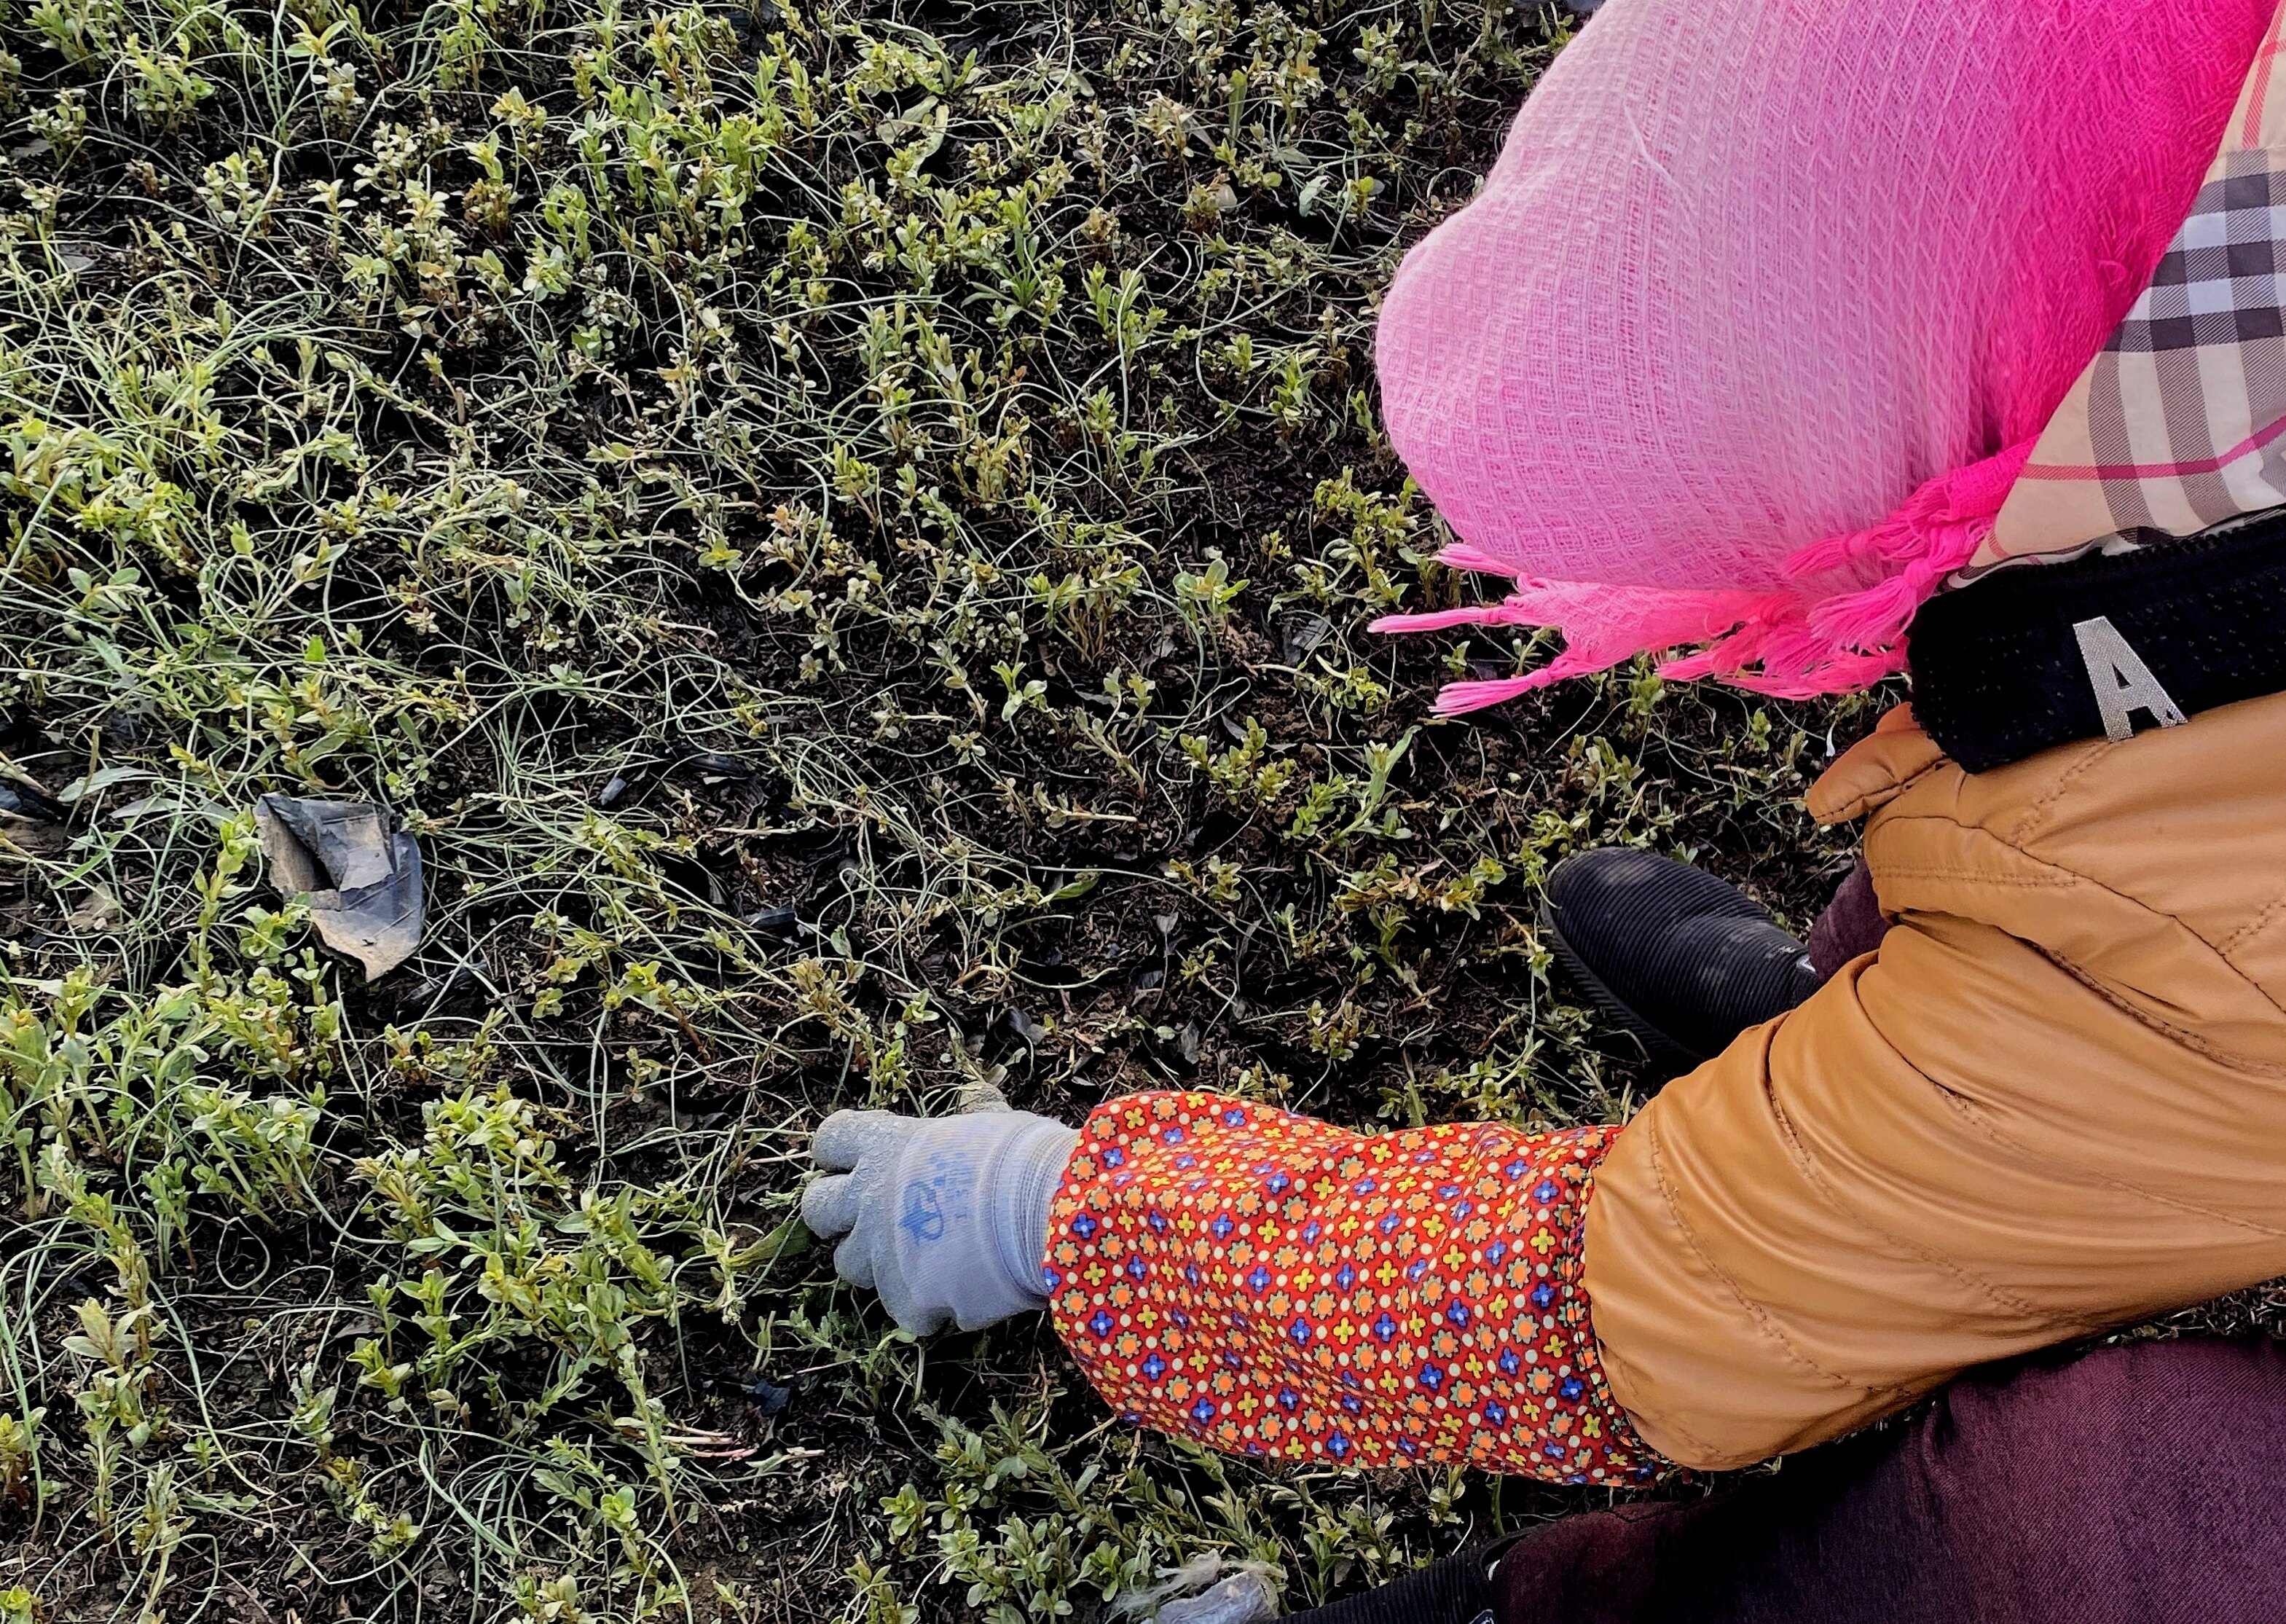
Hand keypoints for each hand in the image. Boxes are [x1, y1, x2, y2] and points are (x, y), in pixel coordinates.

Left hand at [801, 1103, 1079, 1334]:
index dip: (839, 1153)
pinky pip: (902, 1309)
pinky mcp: (904, 1298)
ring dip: (878, 1264)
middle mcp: (869, 1197)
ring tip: (922, 1261)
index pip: (830, 1140)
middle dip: (837, 1217)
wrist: (1042, 1212)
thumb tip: (978, 1099)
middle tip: (874, 1219)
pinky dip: (926, 1305)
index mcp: (885, 1146)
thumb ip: (970, 1116)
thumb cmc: (1020, 1157)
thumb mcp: (989, 1121)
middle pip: (817, 1209)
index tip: (857, 1161)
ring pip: (849, 1266)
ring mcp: (881, 1252)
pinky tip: (960, 1293)